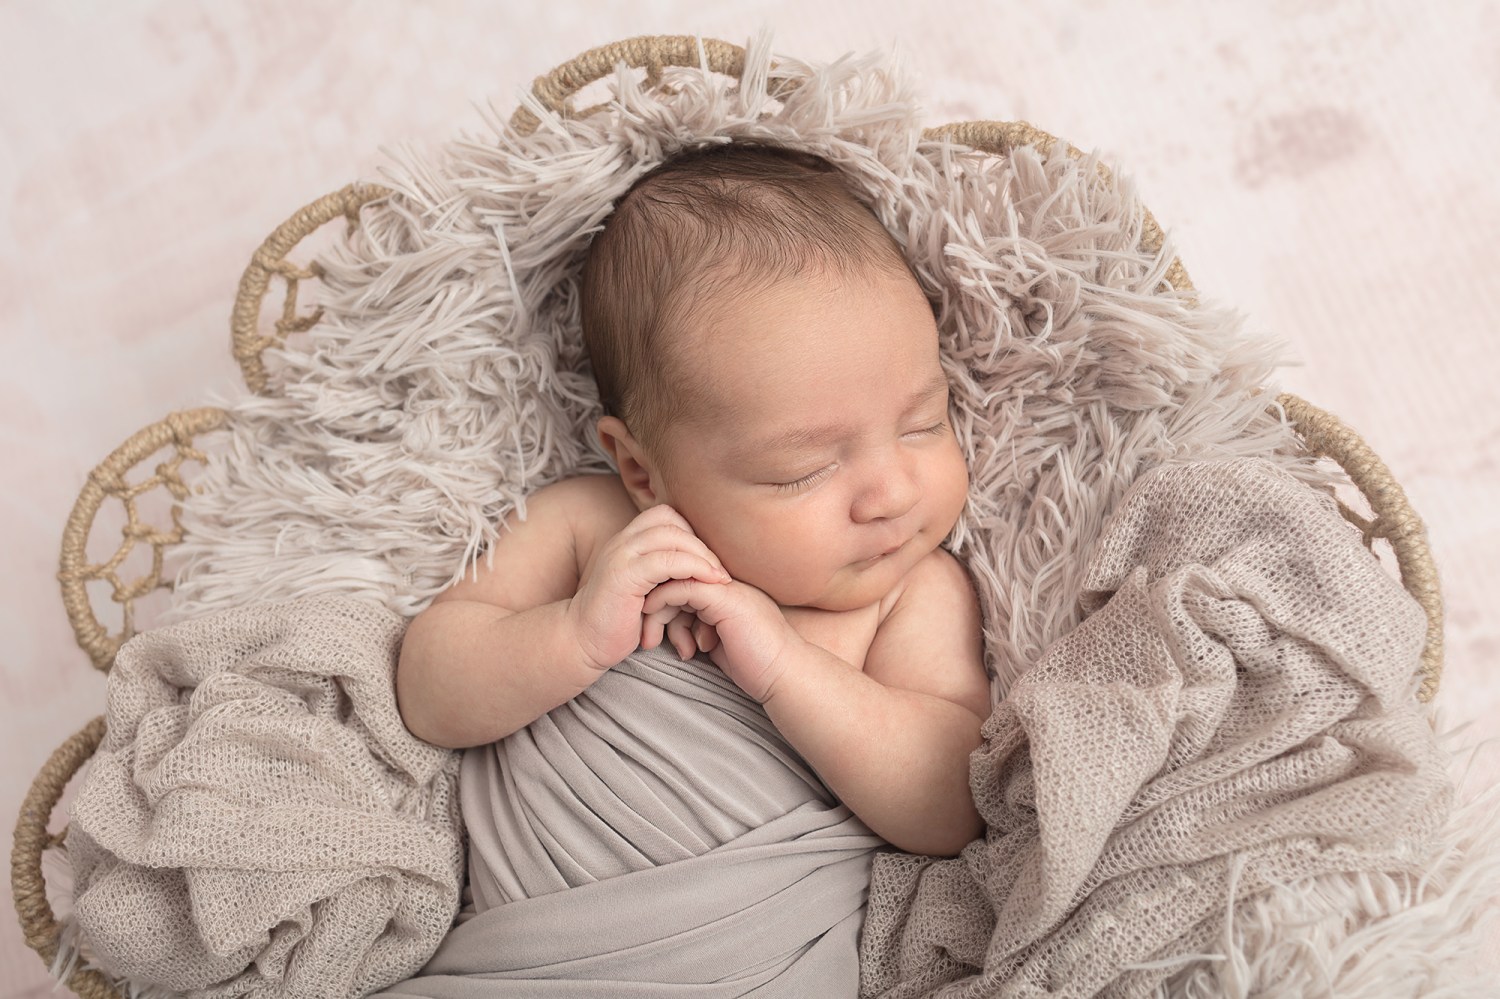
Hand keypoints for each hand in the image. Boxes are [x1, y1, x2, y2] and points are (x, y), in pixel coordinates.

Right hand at [566, 504, 730, 671]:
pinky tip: (709, 584)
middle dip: (702, 541)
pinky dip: (694, 569)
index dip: (691, 531)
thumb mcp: (644, 589)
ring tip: (721, 578)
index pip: (665, 515)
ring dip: (703, 555)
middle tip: (722, 569)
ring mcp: (621, 556)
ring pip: (671, 536)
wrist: (582, 642)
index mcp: (626, 541)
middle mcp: (622, 542)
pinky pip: (667, 561)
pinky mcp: (624, 576)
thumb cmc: (617, 620)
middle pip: (670, 519)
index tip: (709, 559)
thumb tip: (701, 566)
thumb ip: (662, 571)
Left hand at [642, 575, 801, 701]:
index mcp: (728, 593)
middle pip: (677, 580)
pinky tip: (655, 627)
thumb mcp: (720, 643)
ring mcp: (728, 588)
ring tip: (652, 643)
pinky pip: (684, 589)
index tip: (648, 630)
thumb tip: (679, 630)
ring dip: (656, 613)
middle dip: (654, 608)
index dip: (663, 604)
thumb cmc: (756, 666)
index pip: (686, 584)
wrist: (785, 675)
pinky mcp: (725, 598)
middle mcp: (728, 585)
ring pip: (676, 582)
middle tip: (645, 638)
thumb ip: (702, 629)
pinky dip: (663, 603)